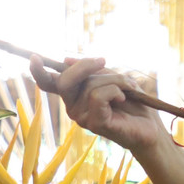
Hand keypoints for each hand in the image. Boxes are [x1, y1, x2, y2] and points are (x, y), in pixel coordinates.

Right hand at [30, 55, 168, 152]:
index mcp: (74, 96)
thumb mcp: (112, 78)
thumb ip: (91, 71)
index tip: (34, 57)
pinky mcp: (94, 124)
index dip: (38, 71)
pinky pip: (98, 97)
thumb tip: (65, 60)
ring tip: (127, 90)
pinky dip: (115, 92)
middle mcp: (73, 108)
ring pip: (90, 85)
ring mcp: (82, 118)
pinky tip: (123, 100)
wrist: (149, 126)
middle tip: (103, 61)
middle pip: (65, 79)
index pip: (49, 84)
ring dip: (114, 81)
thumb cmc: (132, 103)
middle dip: (85, 65)